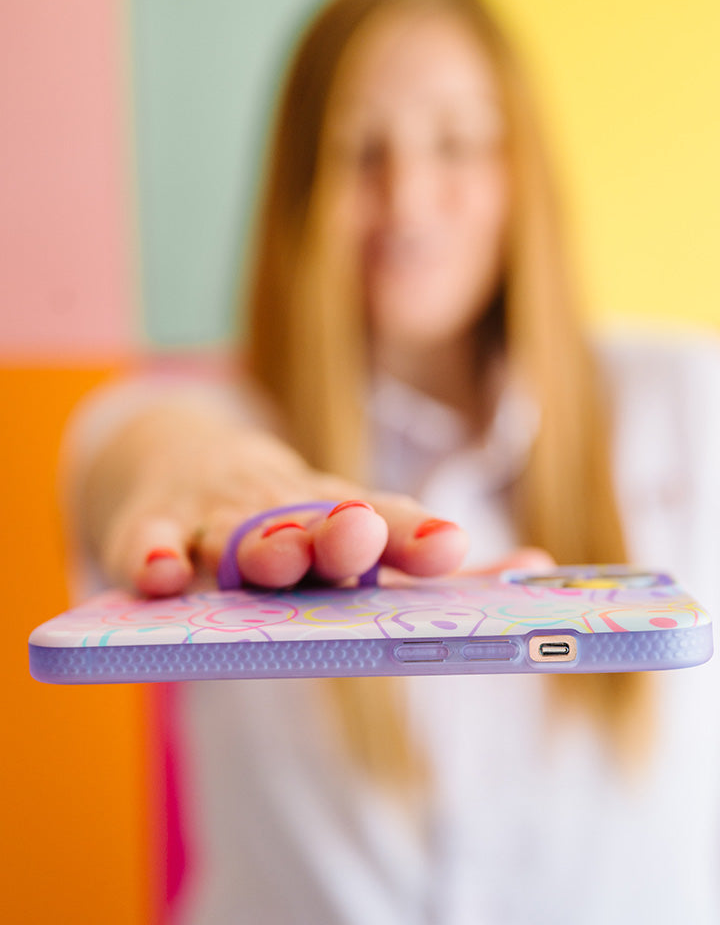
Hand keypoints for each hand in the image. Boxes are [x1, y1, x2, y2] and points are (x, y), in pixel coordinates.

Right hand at [99, 425, 470, 597]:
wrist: (185, 466)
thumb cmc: (288, 518)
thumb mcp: (352, 538)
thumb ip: (427, 558)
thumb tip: (542, 566)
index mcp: (336, 513)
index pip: (383, 520)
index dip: (414, 536)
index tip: (452, 548)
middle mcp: (281, 508)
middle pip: (311, 522)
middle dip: (338, 531)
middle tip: (360, 532)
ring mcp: (214, 516)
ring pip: (234, 533)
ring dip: (257, 544)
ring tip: (280, 560)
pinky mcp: (152, 525)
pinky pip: (146, 540)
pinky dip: (148, 552)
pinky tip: (158, 574)